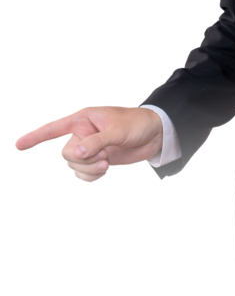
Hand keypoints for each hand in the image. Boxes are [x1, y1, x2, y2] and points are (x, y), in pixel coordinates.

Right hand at [15, 106, 163, 182]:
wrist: (155, 135)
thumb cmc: (137, 124)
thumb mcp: (117, 131)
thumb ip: (95, 142)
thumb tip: (74, 154)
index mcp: (83, 119)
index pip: (54, 128)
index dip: (35, 136)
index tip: (17, 145)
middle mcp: (83, 133)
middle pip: (66, 154)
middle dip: (82, 160)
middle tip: (103, 157)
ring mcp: (90, 147)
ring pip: (73, 166)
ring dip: (88, 170)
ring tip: (107, 163)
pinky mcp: (97, 160)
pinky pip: (83, 174)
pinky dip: (91, 176)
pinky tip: (105, 171)